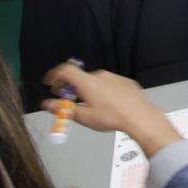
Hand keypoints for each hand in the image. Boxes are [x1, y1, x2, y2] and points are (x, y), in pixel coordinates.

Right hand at [43, 64, 178, 155]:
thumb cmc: (110, 117)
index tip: (50, 83)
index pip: (66, 71)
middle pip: (79, 77)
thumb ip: (63, 109)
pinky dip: (100, 91)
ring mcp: (114, 77)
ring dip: (85, 90)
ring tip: (85, 104)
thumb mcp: (83, 116)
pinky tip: (104, 104)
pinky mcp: (125, 82)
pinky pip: (107, 84)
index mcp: (87, 82)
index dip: (54, 75)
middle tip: (65, 99)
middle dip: (69, 87)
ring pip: (94, 81)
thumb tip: (47, 104)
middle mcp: (100, 76)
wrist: (140, 116)